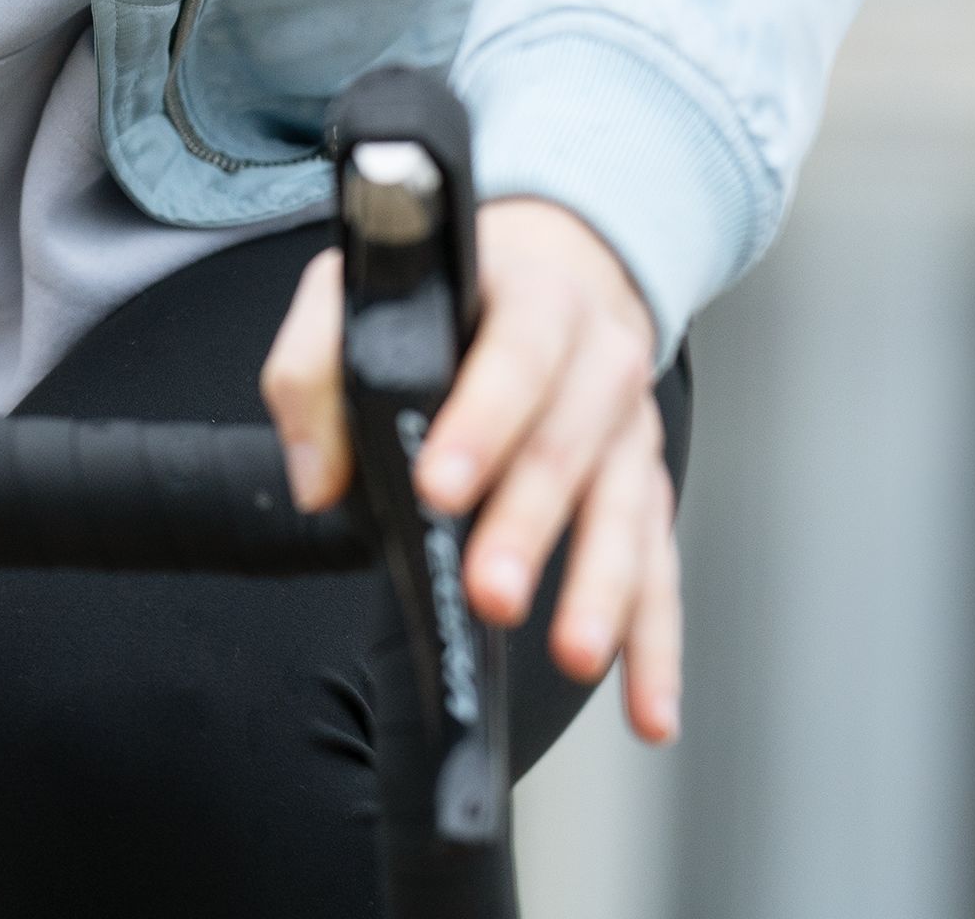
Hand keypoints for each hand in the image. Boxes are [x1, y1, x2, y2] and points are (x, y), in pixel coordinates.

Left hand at [260, 196, 679, 743]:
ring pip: (624, 515)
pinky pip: (659, 571)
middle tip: (488, 592)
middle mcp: (598, 359)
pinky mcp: (644, 491)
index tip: (438, 484)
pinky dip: (657, 644)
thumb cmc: (447, 292)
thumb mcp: (362, 288)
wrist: (550, 267)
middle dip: (528, 526)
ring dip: (601, 591)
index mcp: (532, 296)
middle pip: (567, 446)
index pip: (513, 354)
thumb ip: (315, 365)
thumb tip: (318, 482)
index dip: (480, 420)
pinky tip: (648, 707)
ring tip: (573, 653)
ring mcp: (628, 431)